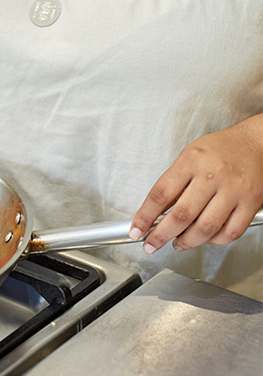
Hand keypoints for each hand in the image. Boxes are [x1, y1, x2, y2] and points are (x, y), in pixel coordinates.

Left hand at [129, 116, 262, 253]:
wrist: (254, 143)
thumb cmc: (220, 149)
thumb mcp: (189, 155)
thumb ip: (174, 181)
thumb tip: (155, 211)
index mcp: (191, 161)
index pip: (161, 193)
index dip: (145, 216)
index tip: (136, 229)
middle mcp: (212, 175)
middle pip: (181, 215)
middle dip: (161, 235)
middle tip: (151, 244)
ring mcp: (233, 191)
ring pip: (205, 228)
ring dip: (187, 242)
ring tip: (178, 243)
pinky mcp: (250, 204)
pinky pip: (230, 233)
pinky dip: (214, 241)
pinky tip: (205, 238)